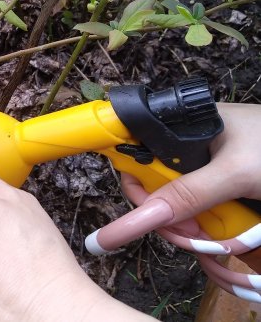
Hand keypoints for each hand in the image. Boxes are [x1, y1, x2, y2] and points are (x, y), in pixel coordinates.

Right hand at [85, 103, 260, 260]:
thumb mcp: (237, 172)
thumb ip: (189, 192)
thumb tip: (144, 216)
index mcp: (187, 128)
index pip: (138, 150)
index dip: (134, 179)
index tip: (146, 208)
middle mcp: (194, 151)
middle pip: (158, 188)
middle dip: (168, 215)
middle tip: (188, 233)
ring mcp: (211, 177)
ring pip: (180, 209)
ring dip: (191, 230)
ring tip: (212, 239)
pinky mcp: (227, 198)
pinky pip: (203, 219)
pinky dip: (210, 235)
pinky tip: (223, 242)